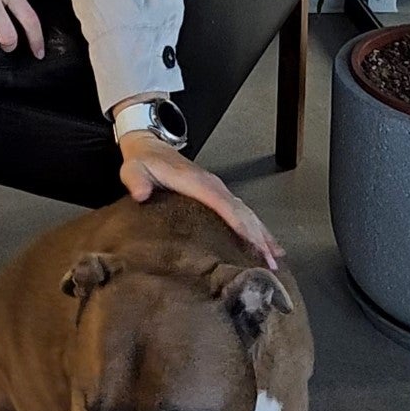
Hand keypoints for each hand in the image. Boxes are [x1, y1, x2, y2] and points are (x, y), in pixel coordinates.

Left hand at [117, 131, 282, 268]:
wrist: (150, 146)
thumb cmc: (144, 161)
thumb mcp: (134, 169)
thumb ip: (136, 180)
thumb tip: (140, 193)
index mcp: (196, 182)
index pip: (222, 205)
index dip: (239, 225)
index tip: (254, 245)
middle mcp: (213, 185)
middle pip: (241, 212)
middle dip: (258, 237)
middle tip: (270, 264)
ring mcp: (218, 189)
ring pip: (246, 213)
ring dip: (262, 235)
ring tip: (275, 259)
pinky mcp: (218, 195)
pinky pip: (242, 212)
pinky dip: (257, 228)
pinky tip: (267, 243)